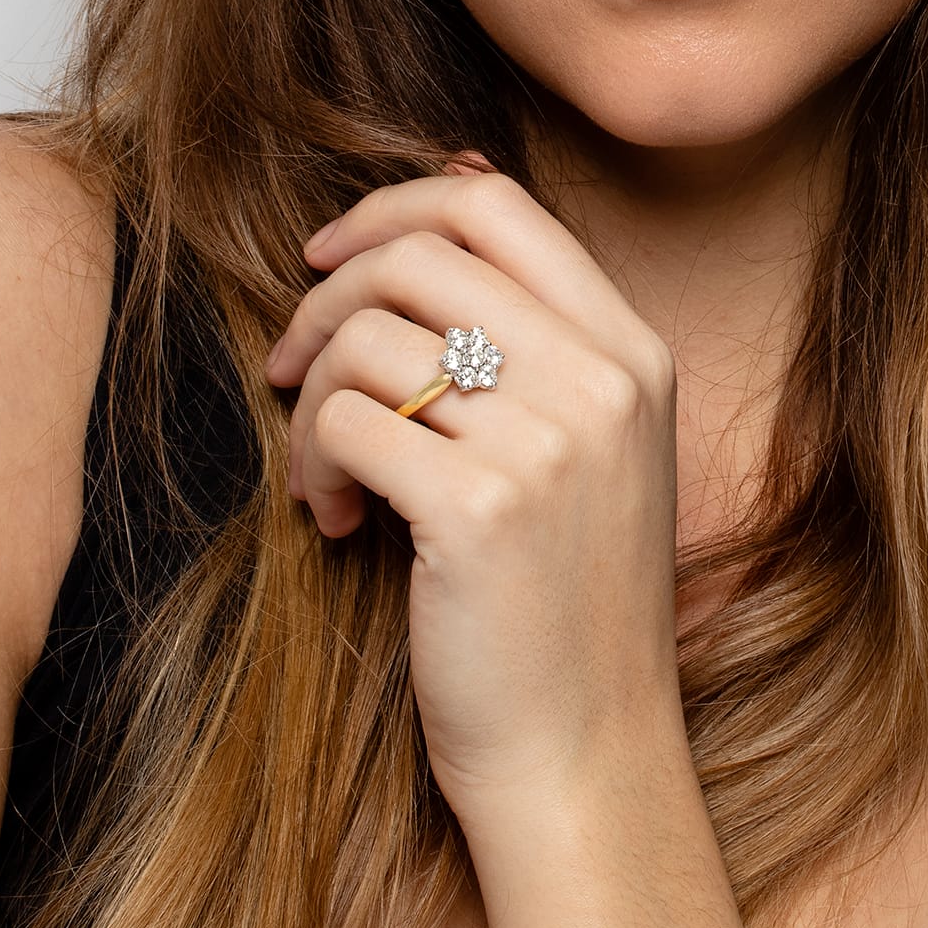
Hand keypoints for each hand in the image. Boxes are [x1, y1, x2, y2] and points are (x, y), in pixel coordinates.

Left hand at [263, 160, 682, 824]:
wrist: (587, 757)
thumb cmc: (567, 601)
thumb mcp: (591, 443)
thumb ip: (537, 325)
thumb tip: (457, 170)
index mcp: (633, 351)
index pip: (498, 206)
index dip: (395, 208)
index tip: (331, 257)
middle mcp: (601, 380)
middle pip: (420, 255)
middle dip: (326, 298)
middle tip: (293, 366)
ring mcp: (547, 441)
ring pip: (369, 338)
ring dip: (311, 396)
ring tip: (322, 469)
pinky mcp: (477, 507)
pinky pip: (344, 422)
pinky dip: (311, 465)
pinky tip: (333, 523)